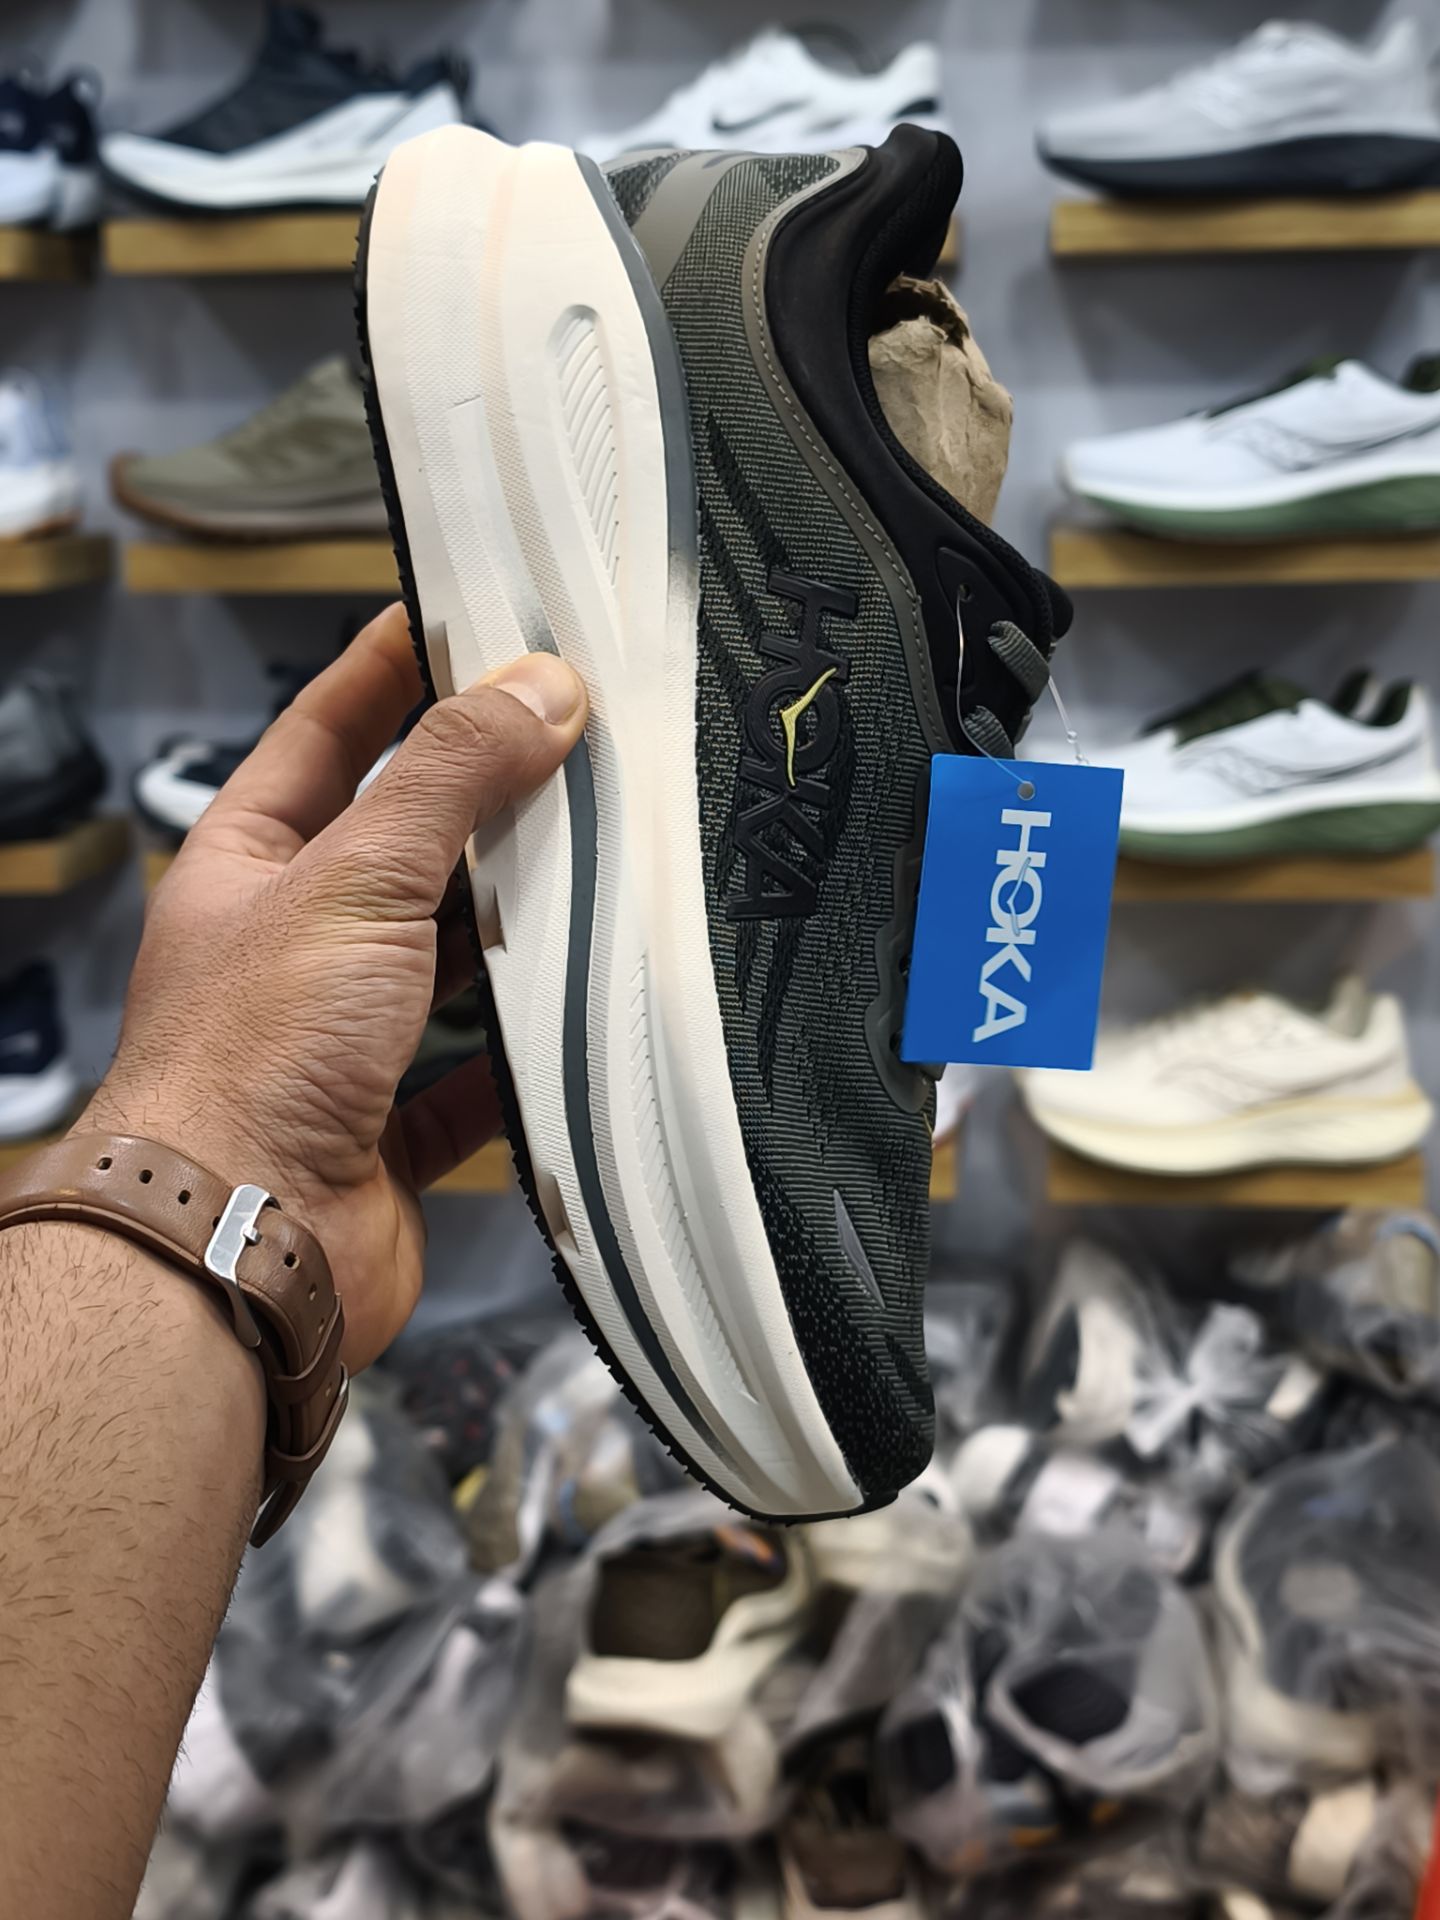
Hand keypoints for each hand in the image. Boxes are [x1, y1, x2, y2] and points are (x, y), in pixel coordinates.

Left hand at [83, 604, 586, 1367]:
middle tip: (575, 741)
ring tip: (603, 867)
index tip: (458, 618)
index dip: (386, 674)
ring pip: (445, 966)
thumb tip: (537, 687)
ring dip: (515, 930)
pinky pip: (475, 1083)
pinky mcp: (387, 1132)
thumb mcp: (354, 879)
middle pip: (400, 851)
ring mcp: (339, 1044)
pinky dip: (525, 1057)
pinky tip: (581, 1022)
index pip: (323, 737)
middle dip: (481, 805)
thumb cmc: (251, 1057)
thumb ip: (448, 779)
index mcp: (249, 870)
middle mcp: (291, 951)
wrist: (235, 1244)